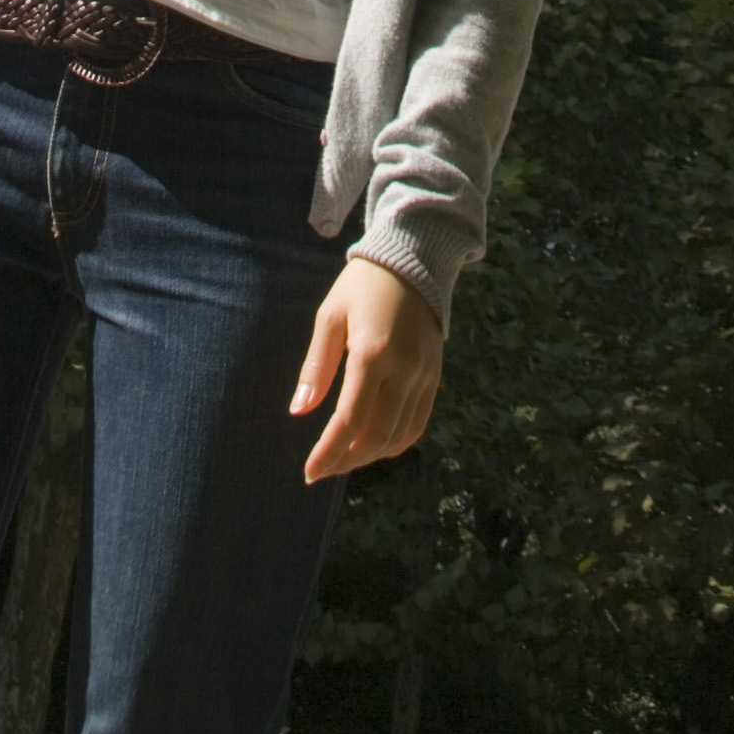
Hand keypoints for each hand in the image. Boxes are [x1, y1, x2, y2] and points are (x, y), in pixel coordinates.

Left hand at [290, 254, 443, 481]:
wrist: (413, 261)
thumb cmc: (362, 286)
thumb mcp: (331, 315)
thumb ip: (316, 365)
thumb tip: (299, 411)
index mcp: (373, 352)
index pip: (350, 419)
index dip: (329, 451)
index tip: (309, 472)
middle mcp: (404, 368)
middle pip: (377, 435)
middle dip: (347, 460)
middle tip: (323, 470)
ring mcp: (423, 375)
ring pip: (399, 436)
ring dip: (369, 456)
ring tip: (343, 459)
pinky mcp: (434, 377)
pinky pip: (417, 424)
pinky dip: (395, 443)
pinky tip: (373, 445)